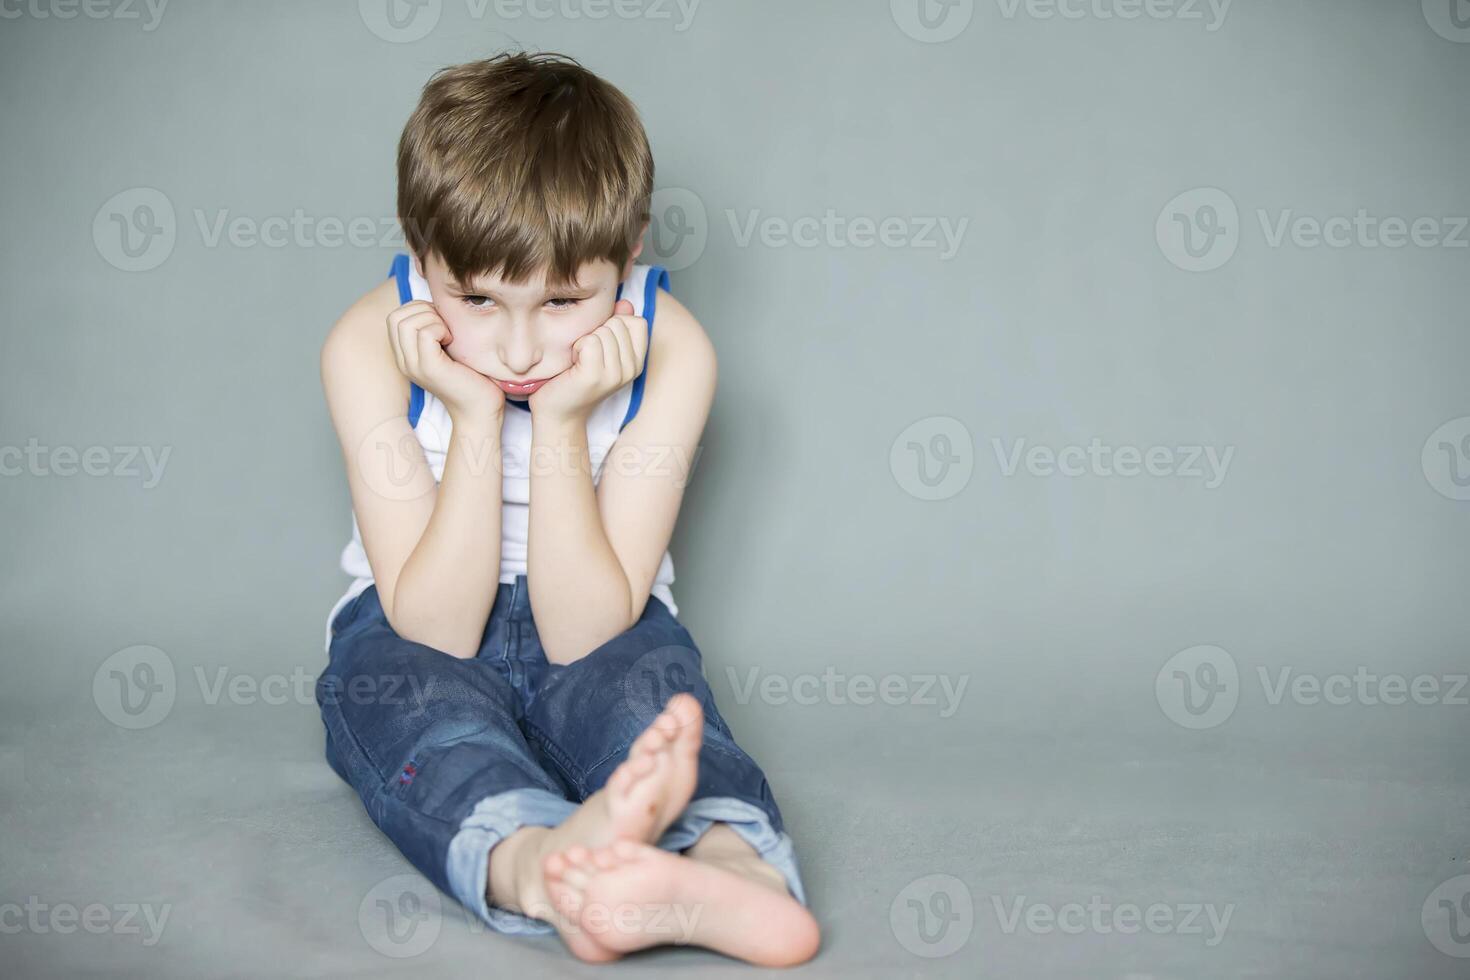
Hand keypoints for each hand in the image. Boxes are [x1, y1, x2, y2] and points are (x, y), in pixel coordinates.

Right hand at [386, 301, 504, 424]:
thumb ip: (436, 329)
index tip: (441, 321)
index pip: (395, 317)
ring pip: (407, 322)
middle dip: (423, 310)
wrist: (481, 409)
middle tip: (445, 326)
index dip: (418, 309)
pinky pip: (424, 333)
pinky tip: (453, 341)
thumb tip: (438, 302)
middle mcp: (404, 361)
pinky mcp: (430, 368)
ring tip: (449, 334)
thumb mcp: (448, 348)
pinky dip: (440, 329)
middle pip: (396, 316)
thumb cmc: (472, 377)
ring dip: (432, 319)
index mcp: (406, 355)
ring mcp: (414, 366)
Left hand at [529, 299, 648, 422]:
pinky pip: (590, 341)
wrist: (558, 412)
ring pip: (603, 330)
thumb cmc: (575, 376)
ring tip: (579, 360)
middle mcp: (631, 369)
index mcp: (637, 362)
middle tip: (585, 355)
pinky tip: (573, 364)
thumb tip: (625, 302)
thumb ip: (615, 324)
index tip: (600, 344)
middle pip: (617, 323)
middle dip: (596, 331)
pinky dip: (576, 347)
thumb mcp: (601, 348)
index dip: (614, 324)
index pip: (638, 322)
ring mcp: (615, 374)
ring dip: (584, 340)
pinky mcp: (595, 376)